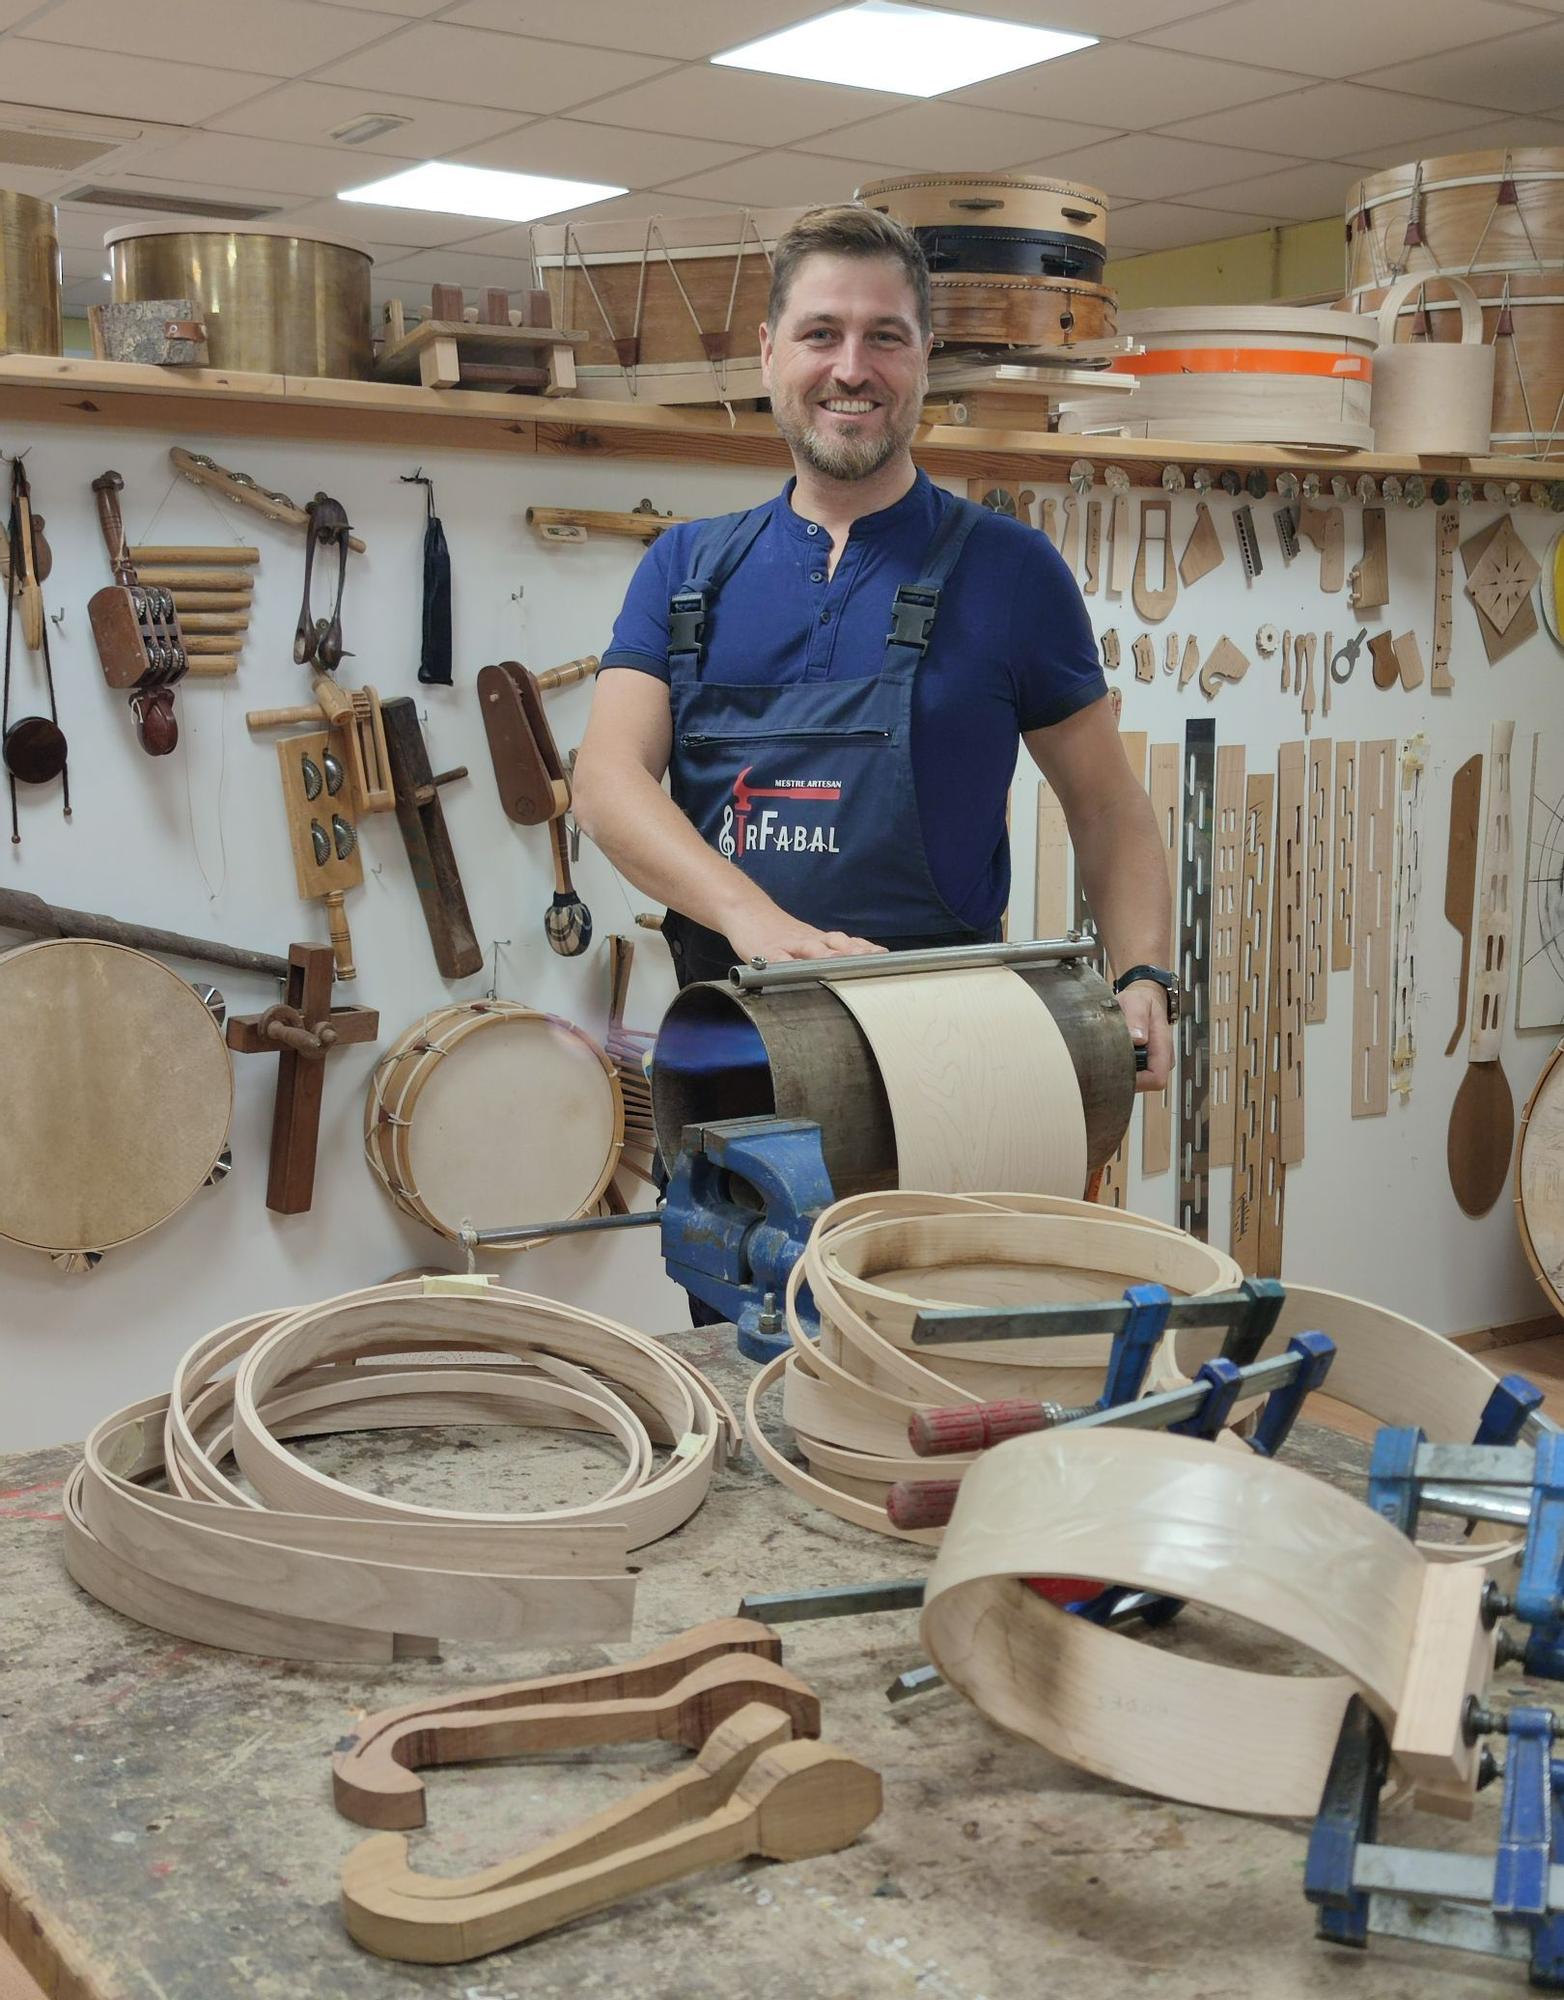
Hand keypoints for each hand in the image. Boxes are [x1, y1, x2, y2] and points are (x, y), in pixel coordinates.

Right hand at [726, 909, 885, 965]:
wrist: (745, 909)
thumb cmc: (777, 931)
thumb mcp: (804, 939)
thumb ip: (826, 952)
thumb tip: (855, 963)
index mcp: (818, 939)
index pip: (847, 943)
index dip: (864, 949)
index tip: (883, 955)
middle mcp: (808, 940)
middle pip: (835, 944)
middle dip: (854, 953)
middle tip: (872, 959)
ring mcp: (788, 945)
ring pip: (811, 949)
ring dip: (826, 956)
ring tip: (840, 964)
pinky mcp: (766, 951)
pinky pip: (778, 958)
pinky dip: (786, 965)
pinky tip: (793, 971)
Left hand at [1115, 980, 1173, 1091]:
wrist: (1144, 998)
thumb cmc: (1141, 1001)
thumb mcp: (1137, 1002)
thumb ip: (1137, 1017)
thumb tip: (1137, 1038)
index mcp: (1163, 1046)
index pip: (1156, 1078)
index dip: (1137, 1081)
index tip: (1117, 1070)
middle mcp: (1161, 1059)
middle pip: (1145, 1084)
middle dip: (1125, 1077)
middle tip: (1106, 1062)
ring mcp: (1152, 1062)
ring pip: (1138, 1082)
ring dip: (1122, 1072)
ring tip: (1109, 1055)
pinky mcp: (1144, 1064)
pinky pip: (1132, 1075)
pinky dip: (1120, 1068)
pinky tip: (1112, 1056)